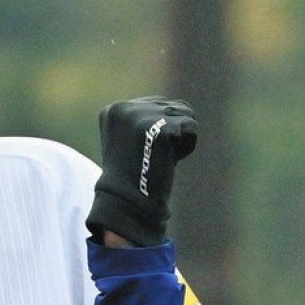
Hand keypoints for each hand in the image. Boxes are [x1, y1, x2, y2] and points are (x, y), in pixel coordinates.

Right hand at [86, 96, 197, 245]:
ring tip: (163, 156)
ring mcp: (139, 116)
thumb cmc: (138, 177)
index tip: (147, 151)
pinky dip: (187, 147)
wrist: (130, 200)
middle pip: (174, 105)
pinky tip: (169, 159)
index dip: (165, 131)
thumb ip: (150, 121)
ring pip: (185, 113)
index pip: (159, 104)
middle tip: (156, 156)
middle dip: (175, 133)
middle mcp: (123, 107)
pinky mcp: (158, 127)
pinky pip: (191, 128)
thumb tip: (182, 106)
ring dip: (182, 139)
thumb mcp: (138, 142)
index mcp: (114, 110)